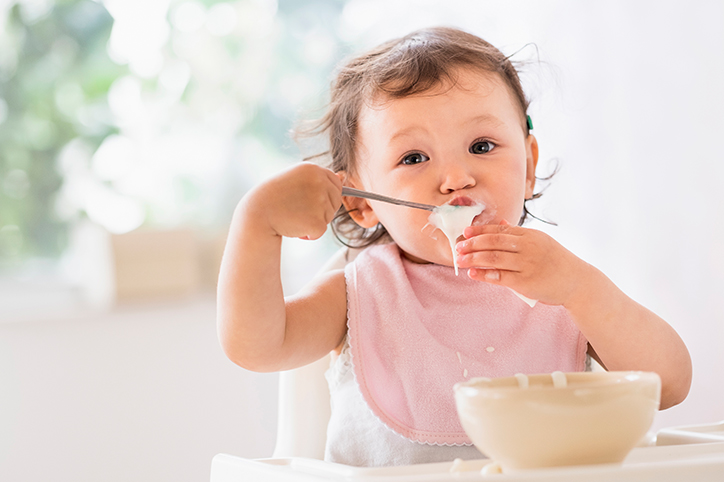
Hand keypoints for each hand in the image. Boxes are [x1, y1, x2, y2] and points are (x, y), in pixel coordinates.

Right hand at [244, 163, 342, 240]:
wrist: (256, 214)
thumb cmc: (273, 197)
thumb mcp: (294, 179)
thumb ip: (316, 178)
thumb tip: (341, 177)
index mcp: (313, 169)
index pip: (336, 182)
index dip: (325, 195)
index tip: (308, 200)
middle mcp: (319, 182)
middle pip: (336, 200)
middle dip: (322, 209)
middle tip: (298, 210)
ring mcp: (319, 201)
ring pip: (328, 217)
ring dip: (314, 221)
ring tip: (293, 216)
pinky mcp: (317, 221)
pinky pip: (321, 232)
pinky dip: (309, 234)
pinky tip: (293, 227)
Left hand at [455, 221, 590, 305]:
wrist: (577, 282)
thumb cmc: (556, 262)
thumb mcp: (540, 242)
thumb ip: (518, 233)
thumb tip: (499, 221)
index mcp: (530, 235)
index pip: (499, 229)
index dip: (480, 231)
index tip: (465, 232)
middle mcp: (528, 247)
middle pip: (494, 242)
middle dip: (473, 244)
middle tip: (458, 247)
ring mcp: (527, 264)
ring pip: (494, 258)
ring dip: (474, 258)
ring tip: (460, 260)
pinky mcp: (525, 282)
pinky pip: (500, 277)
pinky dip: (484, 274)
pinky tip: (473, 273)